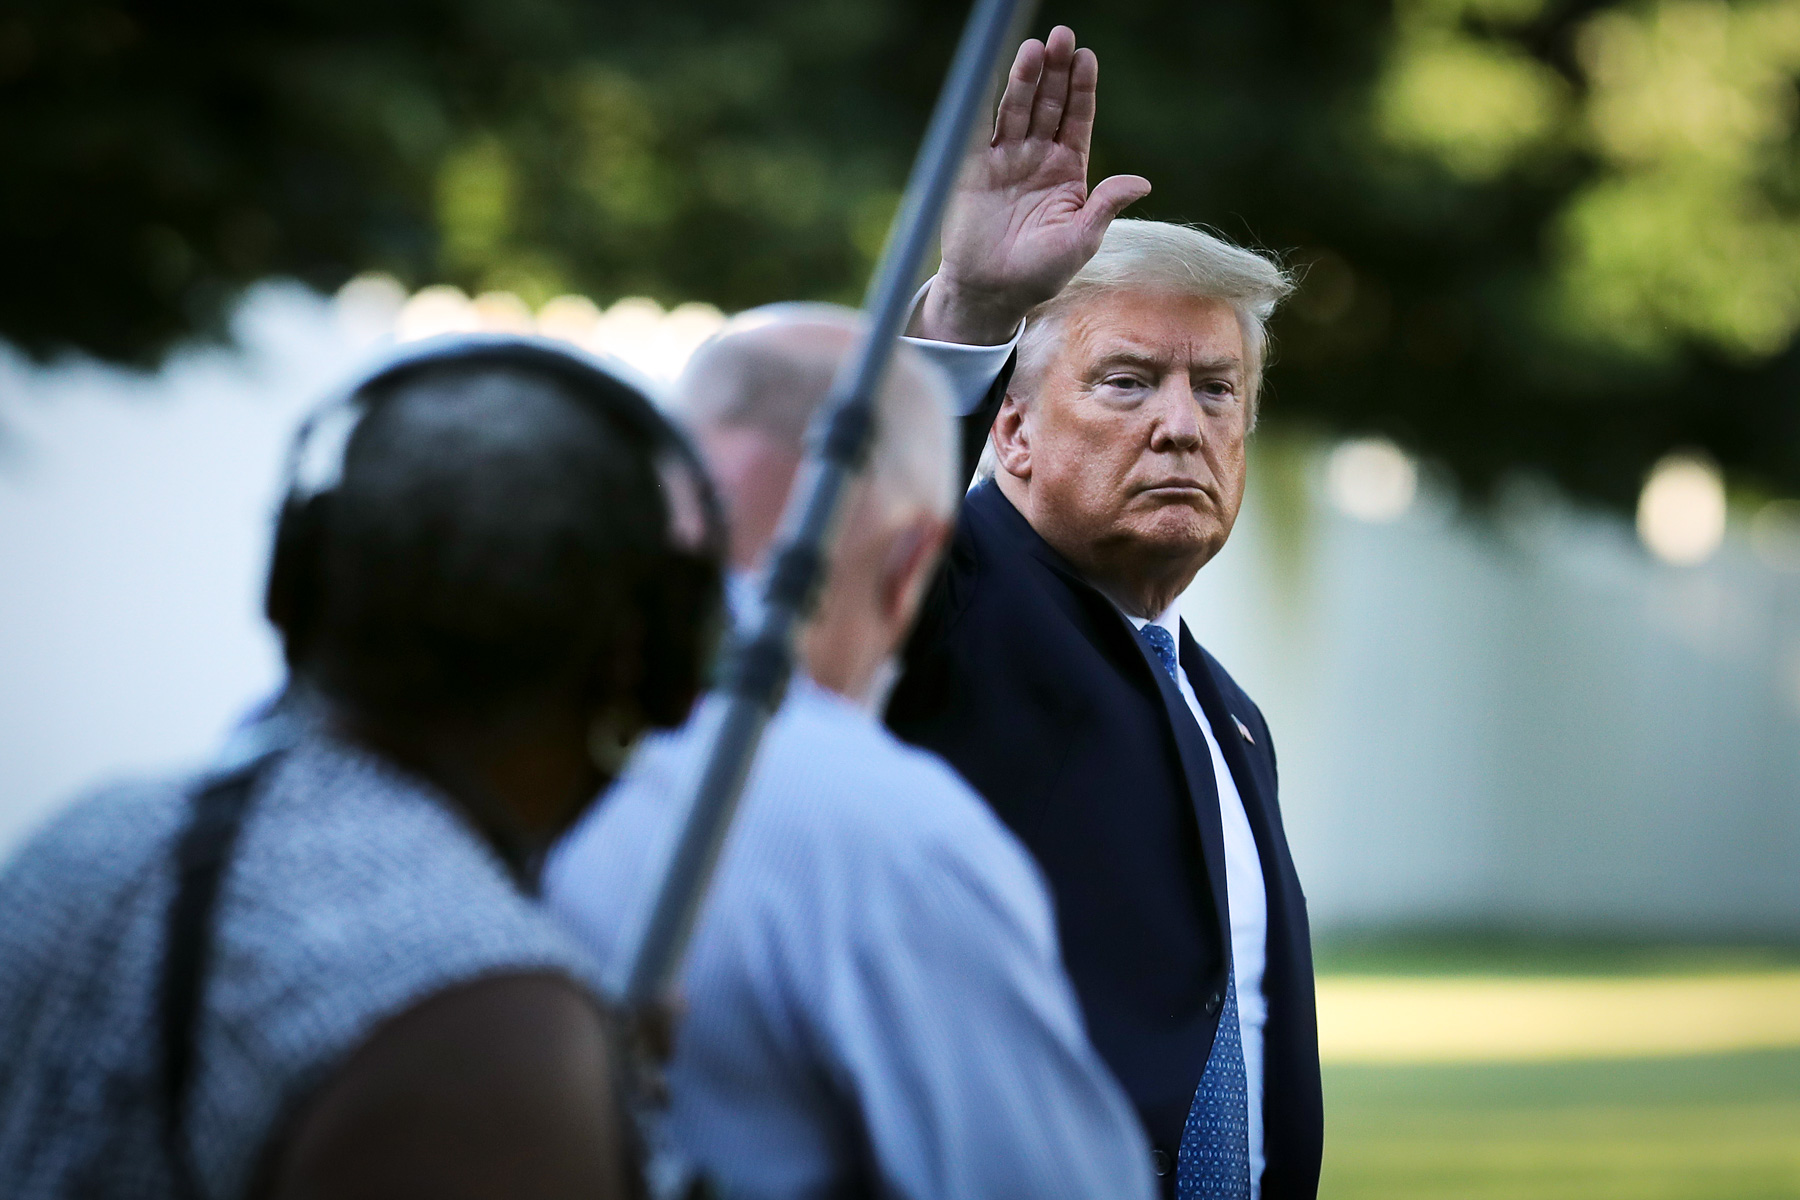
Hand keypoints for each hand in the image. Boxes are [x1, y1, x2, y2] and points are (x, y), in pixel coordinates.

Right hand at [912, 26, 1151, 345]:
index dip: (1082, 89)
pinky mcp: (975, 168)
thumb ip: (1106, 206)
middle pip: (1049, 104)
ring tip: (1035, 49)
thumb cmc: (1040, 273)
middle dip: (1056, 72)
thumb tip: (1142, 182)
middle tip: (1062, 37)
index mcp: (1068, 171)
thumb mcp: (1081, 241)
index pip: (1077, 119)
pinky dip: (991, 102)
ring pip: (1019, 109)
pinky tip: (999, 77)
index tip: (1087, 58)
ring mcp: (1006, 160)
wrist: (991, 293)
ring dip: (1027, 78)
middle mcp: (1038, 158)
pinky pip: (984, 129)